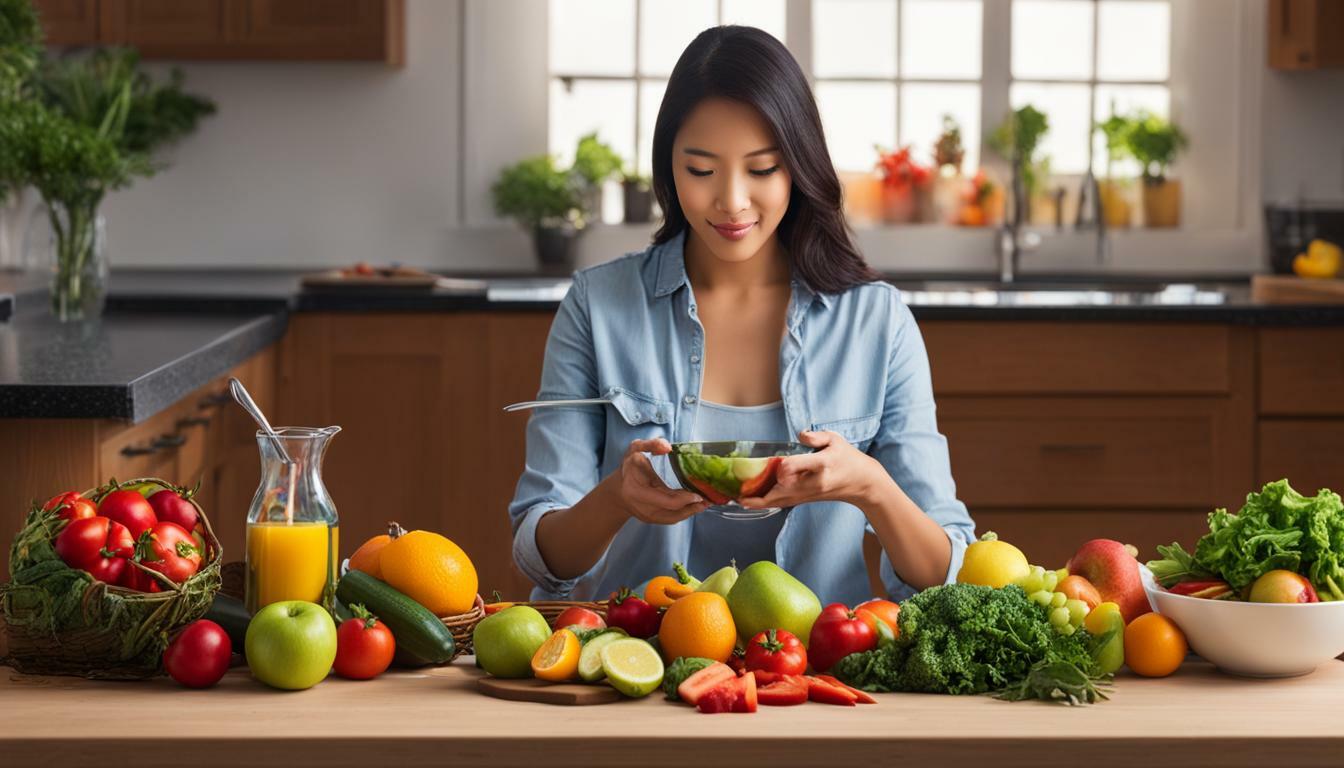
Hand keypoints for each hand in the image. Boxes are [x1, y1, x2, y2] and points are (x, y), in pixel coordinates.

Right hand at [613, 438, 707, 524]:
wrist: (617, 490)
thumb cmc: (628, 468)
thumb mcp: (634, 450)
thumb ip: (649, 444)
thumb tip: (667, 447)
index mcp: (638, 492)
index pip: (668, 501)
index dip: (686, 499)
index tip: (699, 494)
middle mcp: (643, 508)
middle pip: (674, 513)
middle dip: (693, 507)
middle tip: (709, 499)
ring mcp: (648, 516)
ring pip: (675, 518)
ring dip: (692, 512)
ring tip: (706, 503)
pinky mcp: (653, 519)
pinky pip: (672, 518)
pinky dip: (685, 513)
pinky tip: (695, 505)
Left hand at [739, 430, 890, 509]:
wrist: (863, 484)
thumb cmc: (848, 458)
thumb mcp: (836, 440)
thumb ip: (817, 436)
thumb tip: (800, 434)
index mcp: (822, 465)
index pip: (799, 466)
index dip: (786, 467)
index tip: (777, 464)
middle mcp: (814, 482)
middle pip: (783, 490)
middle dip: (760, 494)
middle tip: (737, 493)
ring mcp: (809, 494)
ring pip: (780, 500)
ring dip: (759, 502)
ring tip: (739, 499)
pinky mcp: (806, 499)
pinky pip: (783, 503)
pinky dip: (767, 503)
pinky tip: (752, 501)